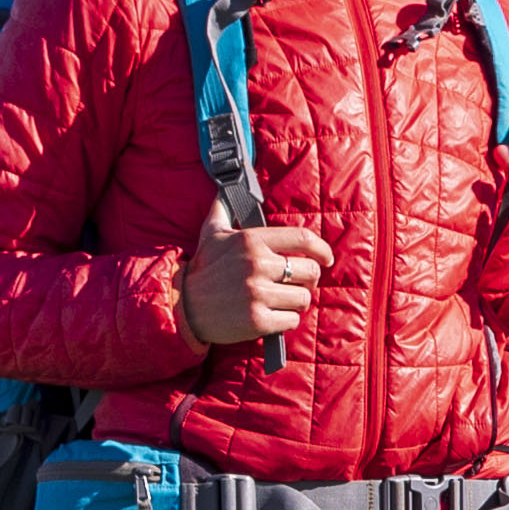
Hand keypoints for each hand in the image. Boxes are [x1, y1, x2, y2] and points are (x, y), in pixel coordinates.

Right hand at [185, 220, 329, 345]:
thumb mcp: (211, 233)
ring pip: (304, 298)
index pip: (303, 239)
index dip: (323, 250)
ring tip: (280, 302)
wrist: (181, 306)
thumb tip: (224, 188)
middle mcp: (256, 264)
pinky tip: (271, 317)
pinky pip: (292, 320)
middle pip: (310, 271)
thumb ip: (222, 208)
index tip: (326, 259)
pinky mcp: (258, 320)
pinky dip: (286, 321)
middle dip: (309, 281)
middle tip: (298, 286)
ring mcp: (257, 293)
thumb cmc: (203, 269)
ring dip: (297, 303)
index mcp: (251, 240)